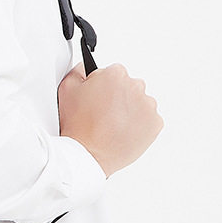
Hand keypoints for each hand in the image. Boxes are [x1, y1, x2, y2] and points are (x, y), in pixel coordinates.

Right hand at [58, 63, 163, 177]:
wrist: (88, 154)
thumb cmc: (78, 125)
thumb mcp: (66, 89)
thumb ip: (77, 71)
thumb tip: (85, 68)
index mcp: (115, 74)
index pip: (113, 73)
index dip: (103, 85)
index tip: (98, 97)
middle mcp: (135, 87)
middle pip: (129, 86)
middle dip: (118, 96)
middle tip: (103, 112)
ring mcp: (148, 106)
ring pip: (140, 102)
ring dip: (129, 110)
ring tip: (112, 124)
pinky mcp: (155, 124)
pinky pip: (149, 119)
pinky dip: (139, 124)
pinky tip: (122, 131)